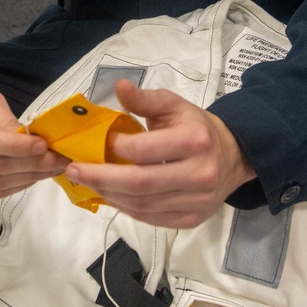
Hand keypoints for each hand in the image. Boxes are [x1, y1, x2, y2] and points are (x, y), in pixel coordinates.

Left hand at [64, 79, 254, 229]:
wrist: (232, 157)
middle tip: (74, 171)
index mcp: (194, 140)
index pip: (144, 150)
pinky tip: (111, 195)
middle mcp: (199, 173)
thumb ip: (145, 99)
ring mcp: (196, 201)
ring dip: (109, 194)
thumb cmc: (196, 127)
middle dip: (101, 178)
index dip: (114, 149)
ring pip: (142, 205)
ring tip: (88, 182)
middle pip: (140, 183)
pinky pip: (150, 217)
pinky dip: (125, 207)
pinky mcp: (191, 219)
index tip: (96, 144)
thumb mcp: (174, 105)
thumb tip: (119, 87)